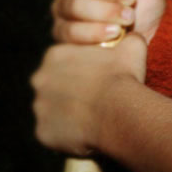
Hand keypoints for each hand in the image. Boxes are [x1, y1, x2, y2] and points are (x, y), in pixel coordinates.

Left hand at [31, 33, 145, 155]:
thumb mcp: (132, 48)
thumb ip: (129, 39)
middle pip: (52, 86)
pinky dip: (65, 135)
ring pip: (51, 111)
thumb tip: (133, 36)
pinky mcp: (42, 132)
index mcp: (54, 55)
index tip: (96, 78)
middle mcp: (39, 79)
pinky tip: (85, 133)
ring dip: (65, 114)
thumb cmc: (124, 77)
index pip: (62, 61)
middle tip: (93, 99)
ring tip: (91, 118)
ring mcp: (39, 107)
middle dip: (68, 92)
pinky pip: (53, 134)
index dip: (81, 70)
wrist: (119, 111)